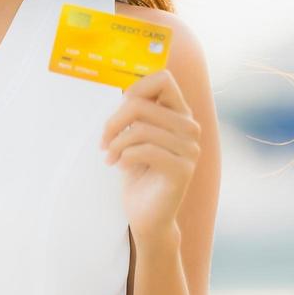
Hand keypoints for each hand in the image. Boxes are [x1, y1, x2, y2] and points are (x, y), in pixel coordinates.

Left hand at [99, 69, 201, 237]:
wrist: (147, 215)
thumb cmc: (138, 173)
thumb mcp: (133, 137)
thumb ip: (135, 113)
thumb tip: (122, 89)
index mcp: (179, 114)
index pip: (163, 79)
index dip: (136, 88)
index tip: (119, 108)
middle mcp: (189, 127)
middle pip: (142, 104)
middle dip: (114, 121)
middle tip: (103, 141)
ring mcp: (190, 148)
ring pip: (140, 128)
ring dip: (116, 143)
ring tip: (110, 156)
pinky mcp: (183, 169)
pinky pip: (146, 150)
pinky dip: (125, 156)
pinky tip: (120, 165)